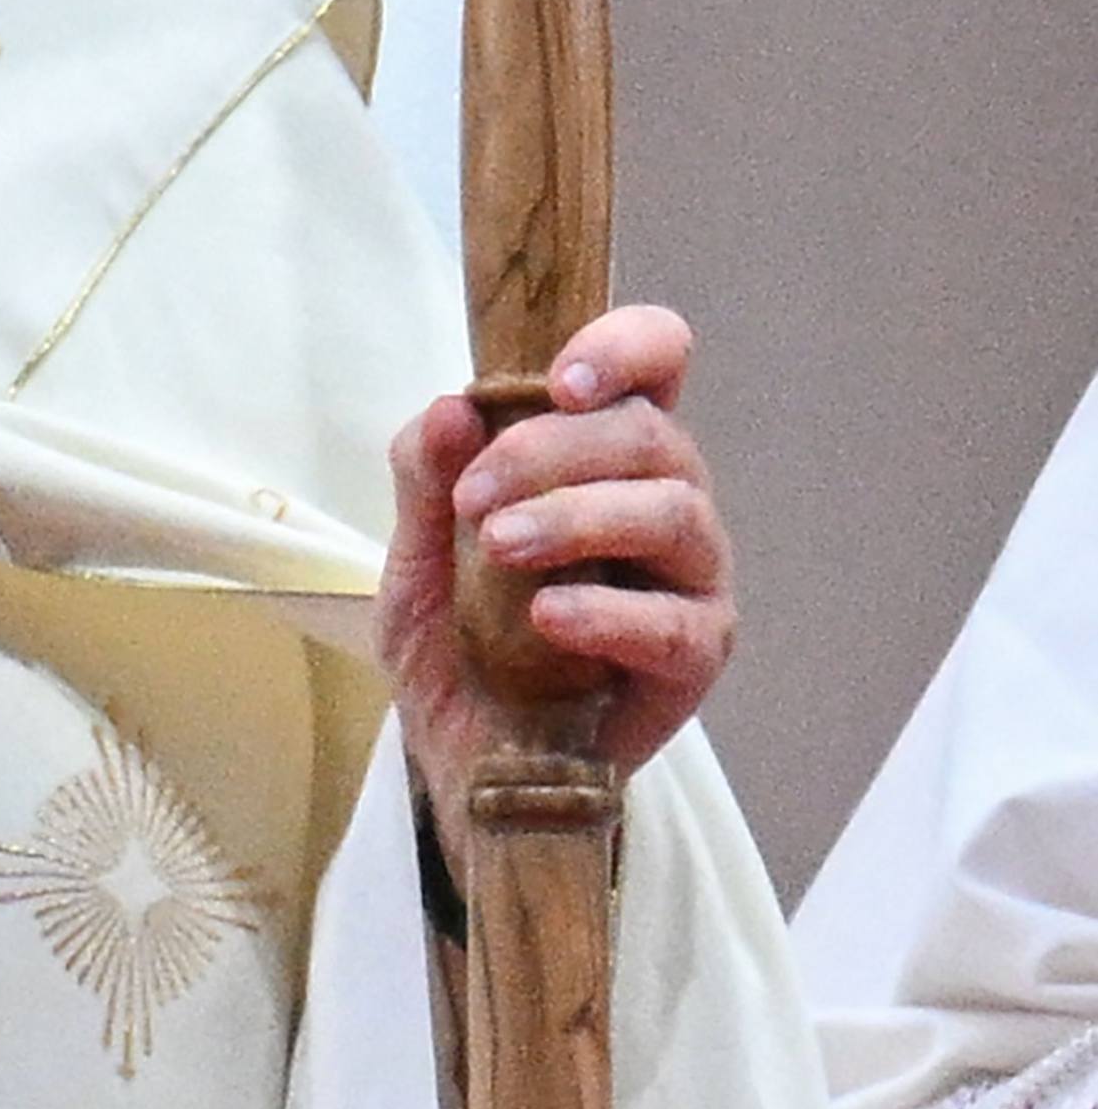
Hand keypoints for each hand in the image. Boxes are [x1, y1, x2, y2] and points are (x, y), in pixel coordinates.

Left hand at [377, 303, 737, 892]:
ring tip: (501, 547)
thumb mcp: (414, 555)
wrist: (460, 759)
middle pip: (652, 435)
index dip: (626, 348)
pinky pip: (677, 623)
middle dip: (553, 451)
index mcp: (608, 454)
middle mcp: (666, 503)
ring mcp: (691, 581)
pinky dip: (608, 613)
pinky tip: (547, 619)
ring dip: (579, 517)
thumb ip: (426, 478)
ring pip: (675, 514)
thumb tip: (450, 408)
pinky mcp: (694, 659)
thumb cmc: (456, 640)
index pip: (659, 363)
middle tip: (475, 500)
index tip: (559, 380)